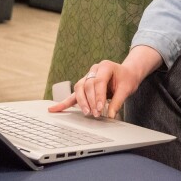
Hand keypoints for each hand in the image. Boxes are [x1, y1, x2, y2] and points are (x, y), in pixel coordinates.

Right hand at [48, 45, 162, 118]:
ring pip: (79, 88)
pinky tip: (54, 109)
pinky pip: (74, 94)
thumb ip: (118, 101)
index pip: (98, 81)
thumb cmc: (127, 79)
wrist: (127, 74)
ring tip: (87, 112)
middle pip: (87, 85)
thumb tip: (110, 115)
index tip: (100, 108)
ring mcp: (87, 77)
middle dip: (91, 101)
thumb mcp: (127, 88)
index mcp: (105, 66)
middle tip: (96, 113)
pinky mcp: (84, 86)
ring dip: (82, 102)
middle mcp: (94, 69)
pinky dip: (64, 103)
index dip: (98, 96)